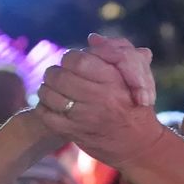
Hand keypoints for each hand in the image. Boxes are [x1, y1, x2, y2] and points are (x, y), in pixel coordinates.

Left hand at [36, 49, 163, 166]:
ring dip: (46, 89)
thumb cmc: (136, 106)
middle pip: (59, 76)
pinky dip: (43, 108)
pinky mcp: (75, 133)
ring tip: (50, 89)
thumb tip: (92, 38)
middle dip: (54, 73)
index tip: (71, 63)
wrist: (140, 145)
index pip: (77, 60)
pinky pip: (47, 115)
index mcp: (113, 79)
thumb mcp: (137, 76)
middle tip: (56, 75)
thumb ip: (117, 52)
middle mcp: (99, 97)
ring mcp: (86, 116)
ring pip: (50, 94)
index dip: (70, 58)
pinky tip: (49, 105)